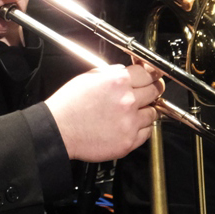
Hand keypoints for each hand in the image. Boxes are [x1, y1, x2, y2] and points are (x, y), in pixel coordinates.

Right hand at [45, 64, 164, 161]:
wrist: (59, 129)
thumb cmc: (69, 104)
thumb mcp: (89, 77)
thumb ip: (112, 73)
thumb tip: (125, 72)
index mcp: (117, 81)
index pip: (148, 73)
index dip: (152, 74)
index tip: (154, 76)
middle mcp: (127, 100)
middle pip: (155, 91)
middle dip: (154, 89)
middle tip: (150, 91)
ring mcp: (130, 122)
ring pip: (153, 113)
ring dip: (147, 110)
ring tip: (134, 111)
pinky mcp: (129, 141)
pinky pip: (147, 132)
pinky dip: (142, 128)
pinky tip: (130, 124)